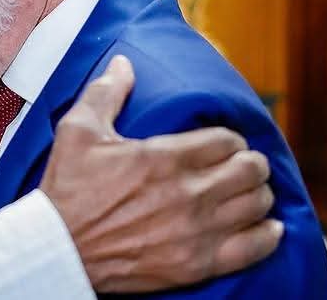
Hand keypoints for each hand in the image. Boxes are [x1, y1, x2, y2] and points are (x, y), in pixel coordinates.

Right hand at [40, 56, 281, 292]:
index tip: (221, 144)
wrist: (59, 248)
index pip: (226, 140)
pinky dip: (267, 234)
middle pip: (250, 170)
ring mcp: (196, 231)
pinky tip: (265, 227)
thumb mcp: (78, 131)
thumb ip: (106, 93)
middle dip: (250, 162)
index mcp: (164, 157)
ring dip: (257, 194)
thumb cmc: (66, 189)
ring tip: (246, 192)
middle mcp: (188, 193)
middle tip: (239, 164)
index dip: (229, 138)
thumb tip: (123, 62)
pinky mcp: (197, 264)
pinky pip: (254, 247)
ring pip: (257, 205)